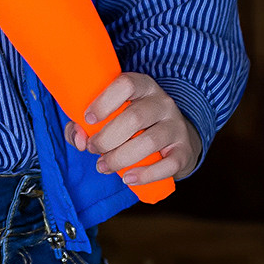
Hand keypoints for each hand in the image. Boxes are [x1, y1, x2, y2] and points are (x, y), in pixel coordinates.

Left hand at [64, 72, 200, 187]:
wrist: (174, 139)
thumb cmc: (132, 125)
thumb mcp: (111, 115)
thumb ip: (85, 125)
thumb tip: (79, 140)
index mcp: (143, 86)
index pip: (126, 84)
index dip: (104, 101)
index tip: (87, 118)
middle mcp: (162, 103)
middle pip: (135, 117)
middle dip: (107, 138)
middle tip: (93, 148)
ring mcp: (176, 126)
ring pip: (149, 142)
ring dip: (120, 158)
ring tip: (103, 166)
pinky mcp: (184, 151)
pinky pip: (168, 164)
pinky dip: (145, 175)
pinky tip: (128, 179)